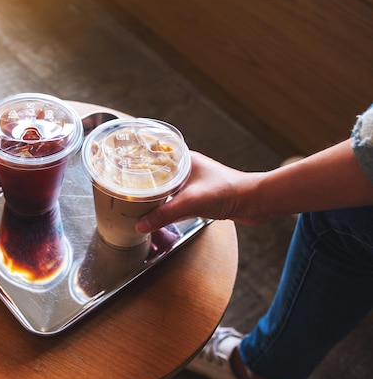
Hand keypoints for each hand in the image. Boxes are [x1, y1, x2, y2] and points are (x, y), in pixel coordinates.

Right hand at [135, 152, 263, 232]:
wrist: (254, 202)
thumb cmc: (229, 192)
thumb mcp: (190, 202)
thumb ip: (164, 214)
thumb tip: (141, 224)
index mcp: (184, 159)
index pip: (155, 153)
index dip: (139, 158)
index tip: (123, 164)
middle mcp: (187, 168)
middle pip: (158, 172)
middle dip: (143, 180)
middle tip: (126, 187)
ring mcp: (194, 182)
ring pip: (167, 186)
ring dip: (155, 194)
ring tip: (138, 201)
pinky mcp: (200, 196)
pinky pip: (176, 199)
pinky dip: (166, 205)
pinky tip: (159, 213)